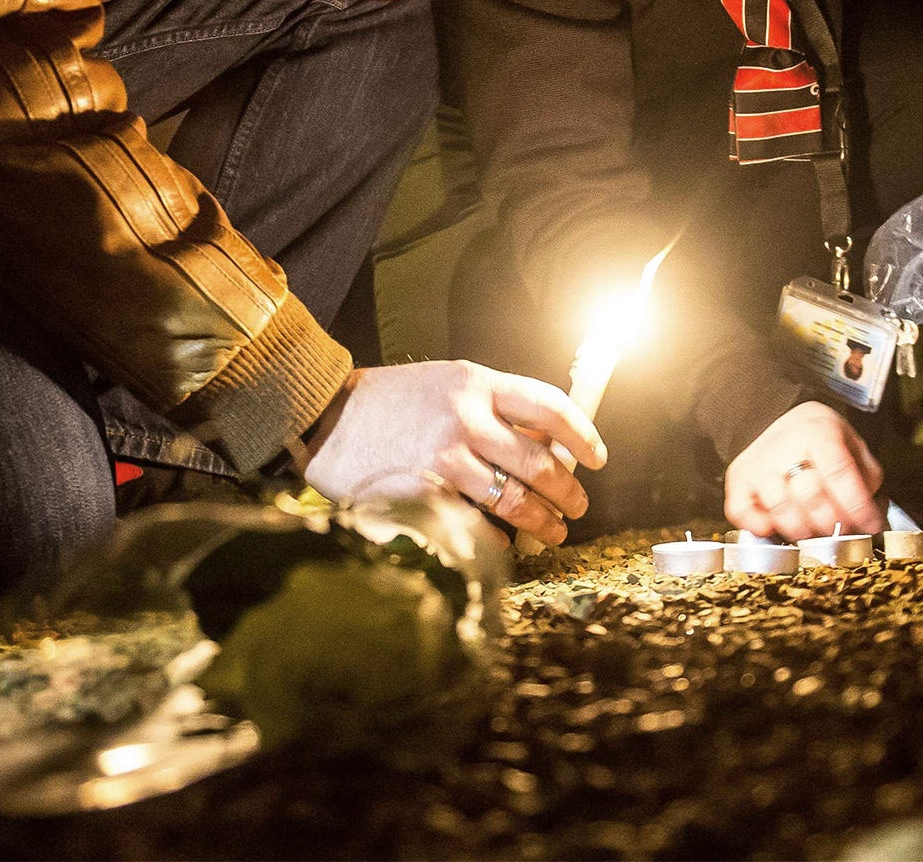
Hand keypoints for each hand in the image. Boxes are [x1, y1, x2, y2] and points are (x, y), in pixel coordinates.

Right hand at [301, 361, 604, 546]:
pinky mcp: (422, 495)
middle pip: (539, 460)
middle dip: (567, 490)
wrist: (325, 416)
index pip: (548, 406)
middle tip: (577, 505)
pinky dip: (497, 537)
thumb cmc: (391, 402)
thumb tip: (547, 442)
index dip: (582, 434)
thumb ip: (493, 406)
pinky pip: (475, 524)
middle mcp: (464, 417)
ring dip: (542, 521)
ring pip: (513, 498)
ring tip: (553, 531)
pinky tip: (505, 541)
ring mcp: (443, 458)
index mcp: (476, 382)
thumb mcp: (447, 384)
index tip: (597, 457)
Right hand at [724, 402, 883, 540]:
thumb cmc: (820, 439)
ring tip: (816, 530)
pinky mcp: (738, 479)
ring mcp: (757, 463)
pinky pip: (742, 512)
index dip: (858, 506)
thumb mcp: (852, 444)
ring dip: (804, 530)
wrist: (782, 419)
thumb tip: (871, 516)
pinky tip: (777, 525)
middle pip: (811, 497)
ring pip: (780, 509)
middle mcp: (783, 445)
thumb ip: (866, 477)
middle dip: (834, 523)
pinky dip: (760, 527)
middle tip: (844, 531)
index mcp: (817, 430)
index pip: (839, 473)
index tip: (871, 525)